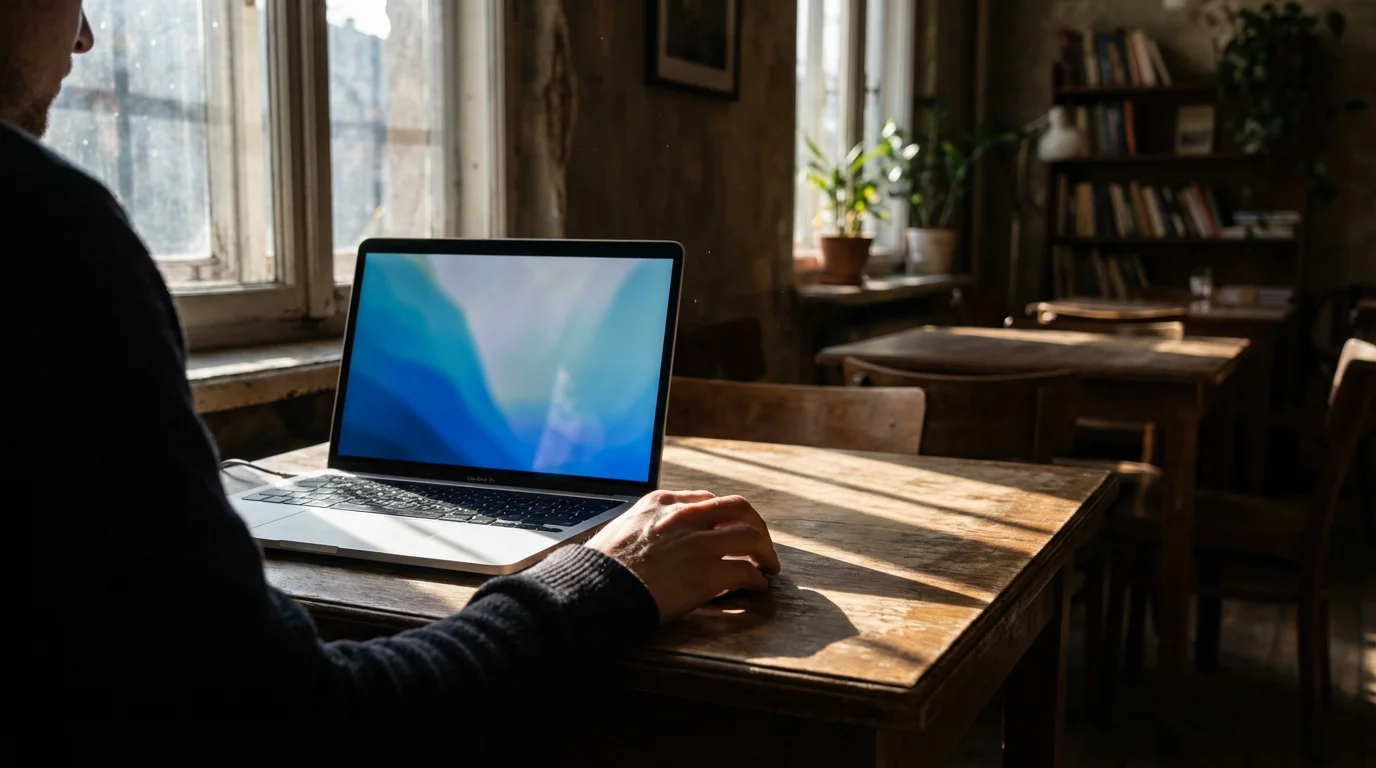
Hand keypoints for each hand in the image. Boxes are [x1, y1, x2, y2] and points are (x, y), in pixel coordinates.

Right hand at [587, 490, 780, 622]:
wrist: (595, 589)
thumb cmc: (600, 568)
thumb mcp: (621, 530)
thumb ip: (645, 527)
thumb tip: (654, 542)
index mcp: (662, 504)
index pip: (707, 500)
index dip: (725, 517)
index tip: (730, 529)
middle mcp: (685, 517)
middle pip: (738, 509)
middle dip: (755, 526)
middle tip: (761, 546)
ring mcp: (699, 543)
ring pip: (751, 536)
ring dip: (765, 553)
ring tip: (768, 567)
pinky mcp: (708, 572)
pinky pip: (747, 572)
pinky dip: (757, 580)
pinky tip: (757, 587)